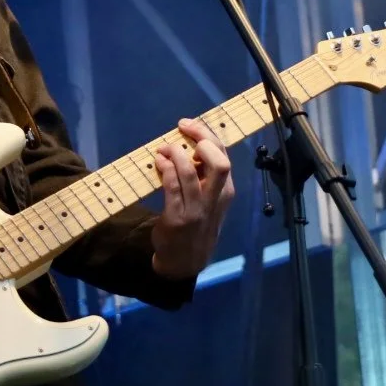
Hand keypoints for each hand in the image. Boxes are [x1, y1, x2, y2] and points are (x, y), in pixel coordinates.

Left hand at [151, 119, 234, 280]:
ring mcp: (196, 210)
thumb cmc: (197, 223)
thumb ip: (205, 176)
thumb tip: (188, 144)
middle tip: (182, 131)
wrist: (185, 260)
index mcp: (226, 191)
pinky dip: (164, 169)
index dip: (206, 135)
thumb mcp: (211, 201)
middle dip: (200, 140)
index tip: (188, 125)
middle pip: (218, 163)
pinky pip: (171, 187)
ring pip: (189, 172)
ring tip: (163, 149)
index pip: (223, 155)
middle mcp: (215, 199)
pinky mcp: (177, 218)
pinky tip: (158, 162)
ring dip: (174, 154)